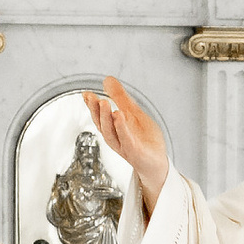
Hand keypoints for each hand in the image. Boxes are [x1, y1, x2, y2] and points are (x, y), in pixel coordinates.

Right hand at [84, 77, 171, 216]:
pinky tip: (120, 117)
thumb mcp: (133, 113)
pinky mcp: (135, 153)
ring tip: (105, 103)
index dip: (91, 106)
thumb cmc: (144, 140)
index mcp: (113, 129)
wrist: (157, 163)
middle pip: (102, 124)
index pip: (99, 116)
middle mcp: (115, 138)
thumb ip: (121, 98)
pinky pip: (127, 140)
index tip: (86, 95)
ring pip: (111, 133)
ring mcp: (125, 146)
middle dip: (96, 110)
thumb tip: (108, 80)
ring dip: (106, 118)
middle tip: (93, 97)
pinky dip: (122, 129)